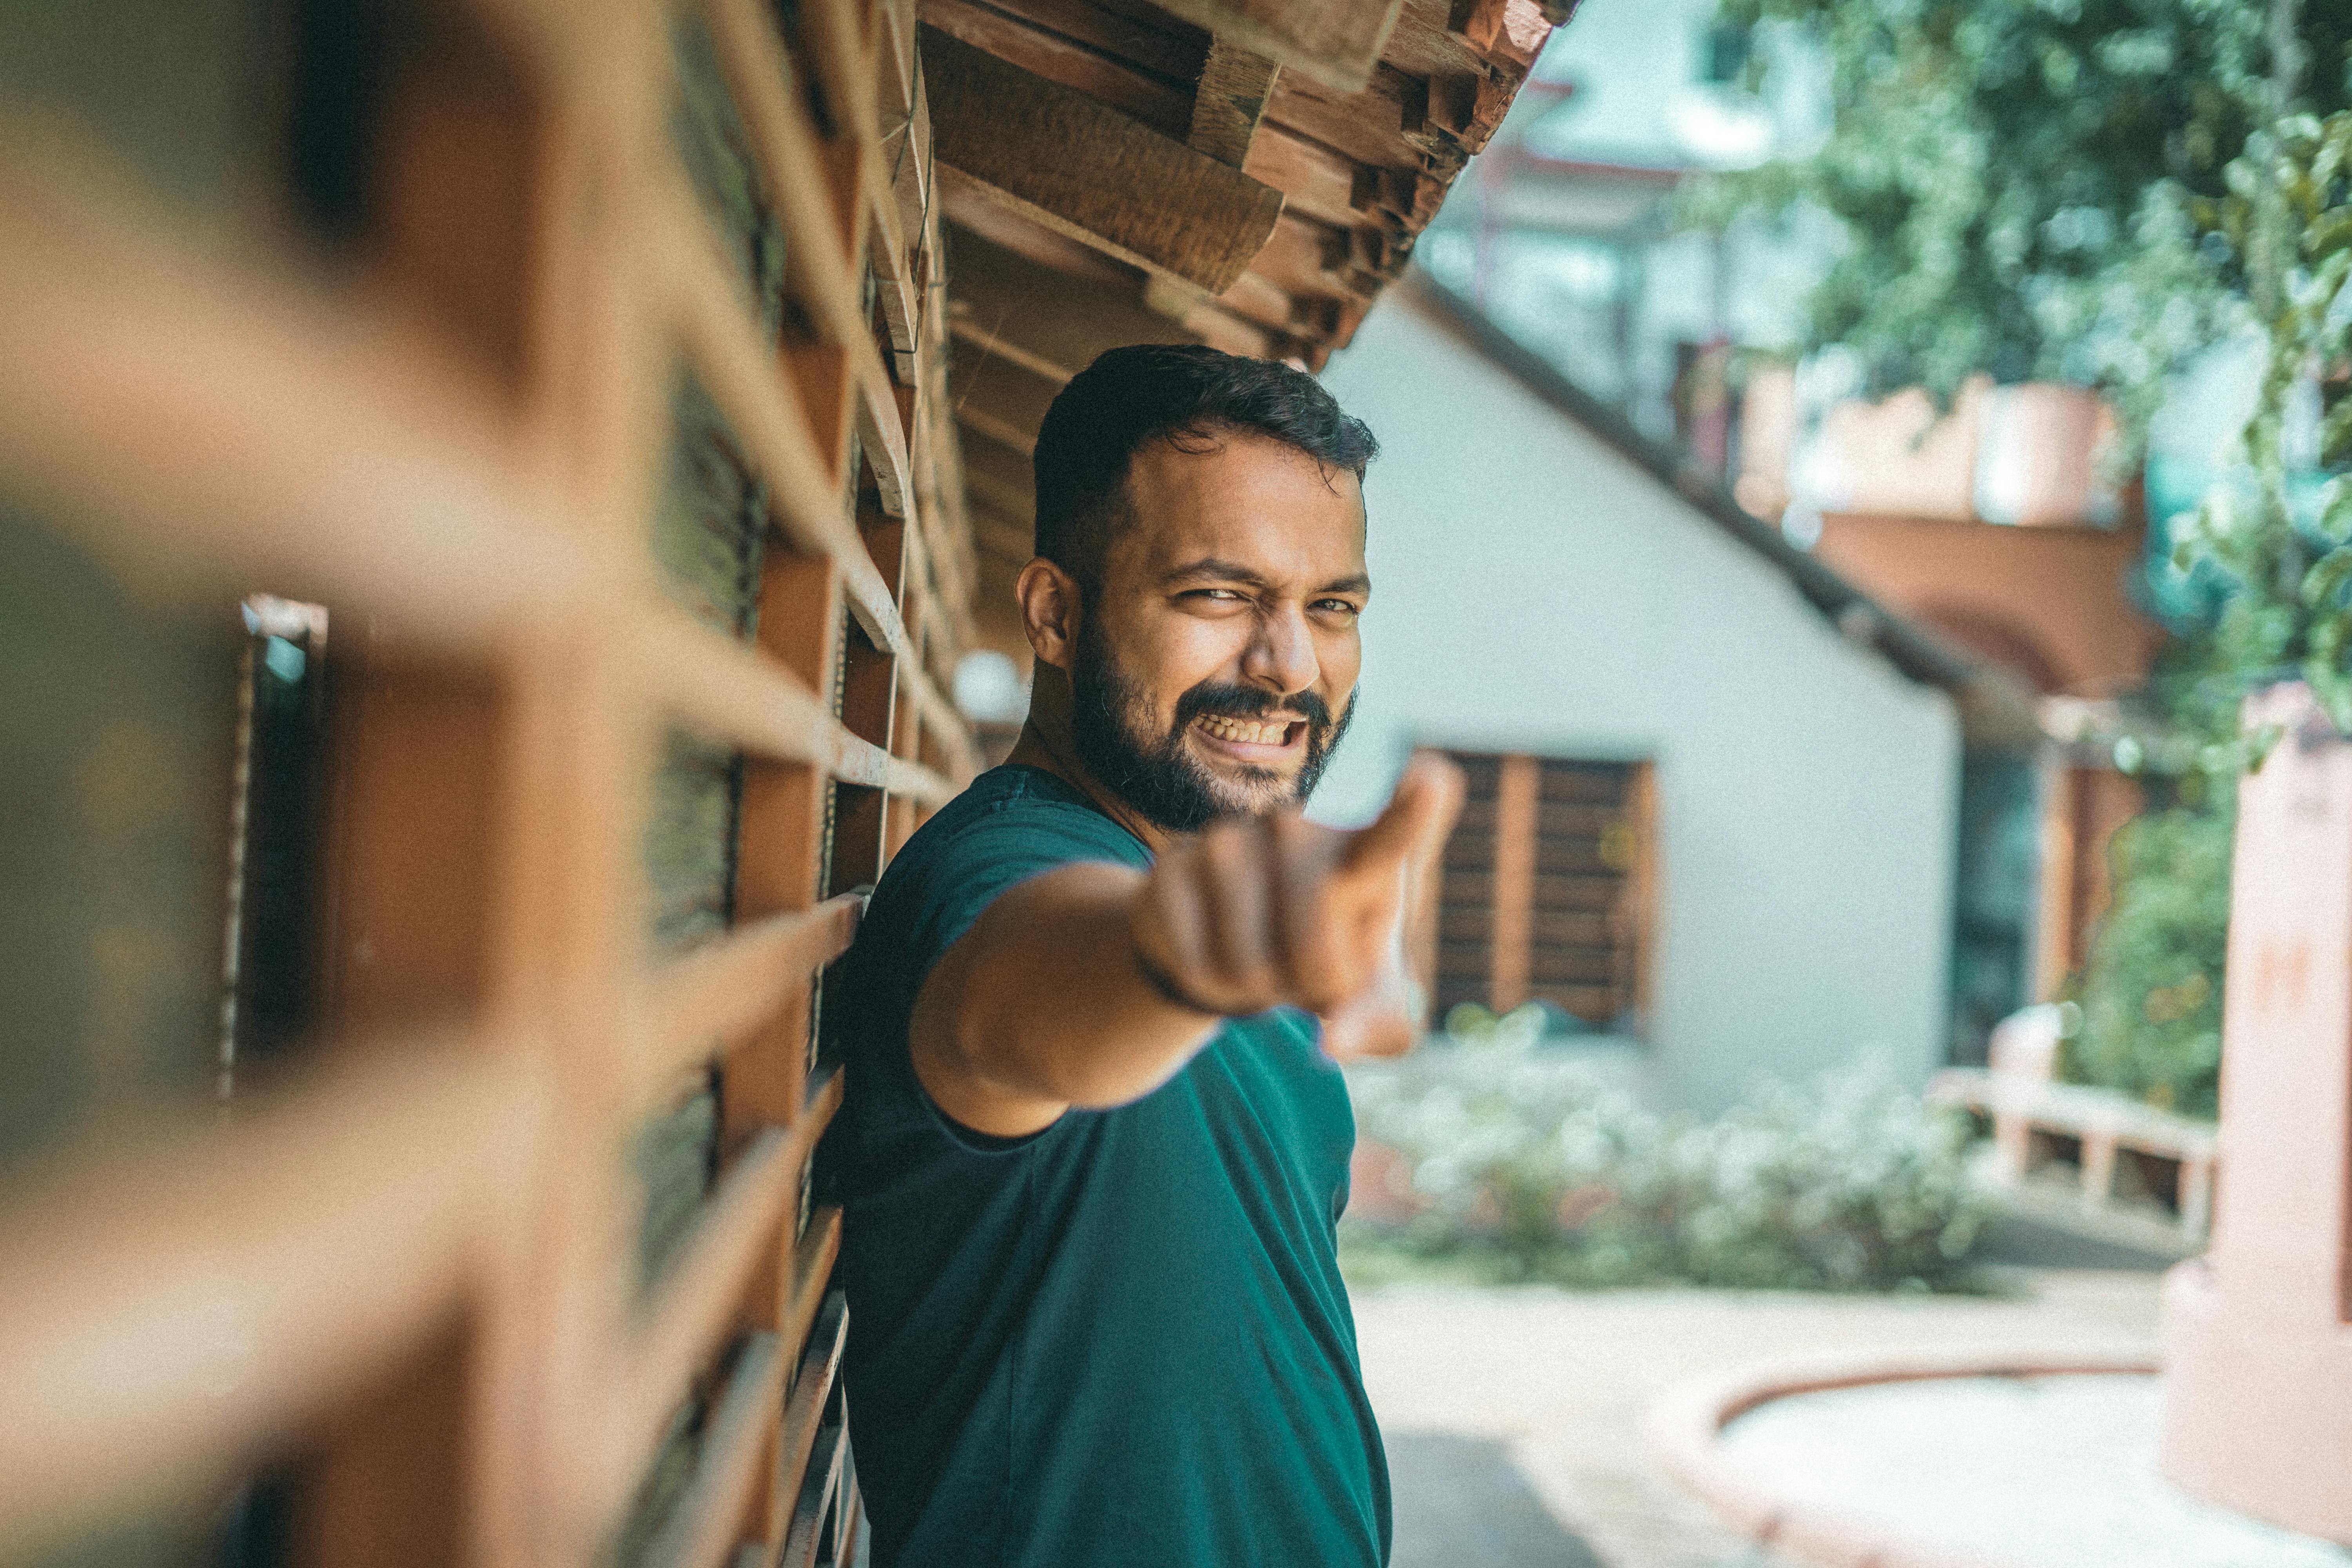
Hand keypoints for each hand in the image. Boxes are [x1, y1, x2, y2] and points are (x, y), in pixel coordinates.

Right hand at [1130, 752, 1463, 1022]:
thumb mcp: (1367, 1006)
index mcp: (1362, 856)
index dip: (1413, 813)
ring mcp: (1231, 836)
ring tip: (1257, 956)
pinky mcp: (1173, 863)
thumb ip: (1374, 1026)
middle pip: (1315, 945)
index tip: (1434, 780)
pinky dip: (1206, 981)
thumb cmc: (1322, 967)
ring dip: (1256, 988)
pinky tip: (1209, 950)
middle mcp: (1298, 829)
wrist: (1231, 948)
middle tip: (1305, 976)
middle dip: (1313, 986)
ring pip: (1249, 963)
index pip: (1393, 835)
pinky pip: (1194, 958)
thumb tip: (1333, 1040)